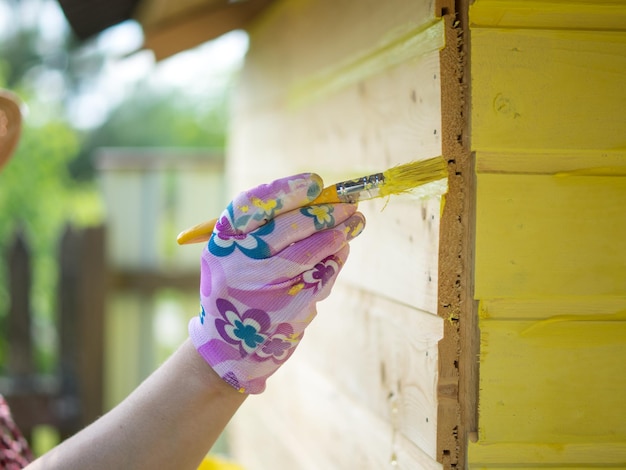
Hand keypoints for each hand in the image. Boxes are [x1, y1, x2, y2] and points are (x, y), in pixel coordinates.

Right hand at [188, 173, 364, 392]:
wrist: (229, 347)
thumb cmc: (239, 287)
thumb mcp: (236, 255)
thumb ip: (268, 228)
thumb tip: (321, 197)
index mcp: (221, 243)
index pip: (250, 206)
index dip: (284, 191)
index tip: (315, 182)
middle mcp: (237, 264)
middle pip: (286, 227)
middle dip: (324, 211)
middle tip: (349, 201)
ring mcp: (262, 288)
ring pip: (308, 252)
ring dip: (338, 234)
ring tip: (356, 221)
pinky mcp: (286, 309)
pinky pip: (318, 277)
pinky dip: (335, 260)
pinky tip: (343, 249)